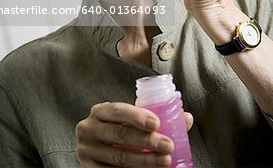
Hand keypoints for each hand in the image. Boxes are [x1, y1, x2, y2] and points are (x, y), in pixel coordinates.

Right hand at [76, 101, 193, 166]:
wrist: (98, 151)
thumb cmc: (119, 133)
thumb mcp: (131, 122)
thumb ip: (155, 119)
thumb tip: (186, 118)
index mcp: (100, 111)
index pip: (118, 111)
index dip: (138, 116)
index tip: (158, 123)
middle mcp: (88, 128)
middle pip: (120, 134)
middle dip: (147, 141)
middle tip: (168, 145)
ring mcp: (85, 150)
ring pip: (119, 157)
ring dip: (145, 161)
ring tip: (166, 161)